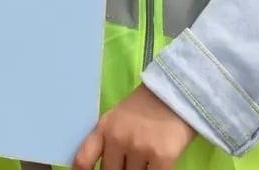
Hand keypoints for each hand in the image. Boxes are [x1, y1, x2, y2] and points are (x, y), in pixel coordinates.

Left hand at [72, 85, 195, 169]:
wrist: (175, 94)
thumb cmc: (143, 107)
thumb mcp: (116, 118)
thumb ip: (107, 140)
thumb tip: (104, 166)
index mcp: (104, 129)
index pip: (83, 160)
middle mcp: (118, 139)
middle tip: (127, 163)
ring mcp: (139, 149)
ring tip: (143, 160)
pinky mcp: (162, 157)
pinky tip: (155, 165)